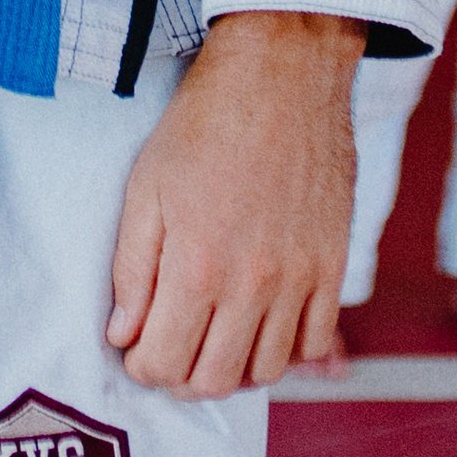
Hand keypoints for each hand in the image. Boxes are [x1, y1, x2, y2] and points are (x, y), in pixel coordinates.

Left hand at [107, 12, 359, 393]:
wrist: (280, 77)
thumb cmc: (203, 123)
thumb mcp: (145, 186)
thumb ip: (132, 269)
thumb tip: (123, 335)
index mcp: (199, 264)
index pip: (166, 361)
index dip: (143, 368)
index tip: (135, 353)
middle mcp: (253, 284)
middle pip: (216, 379)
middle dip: (182, 378)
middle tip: (168, 352)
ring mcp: (300, 280)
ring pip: (267, 371)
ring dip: (232, 370)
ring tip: (210, 340)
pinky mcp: (333, 267)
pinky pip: (313, 344)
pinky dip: (285, 352)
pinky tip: (259, 326)